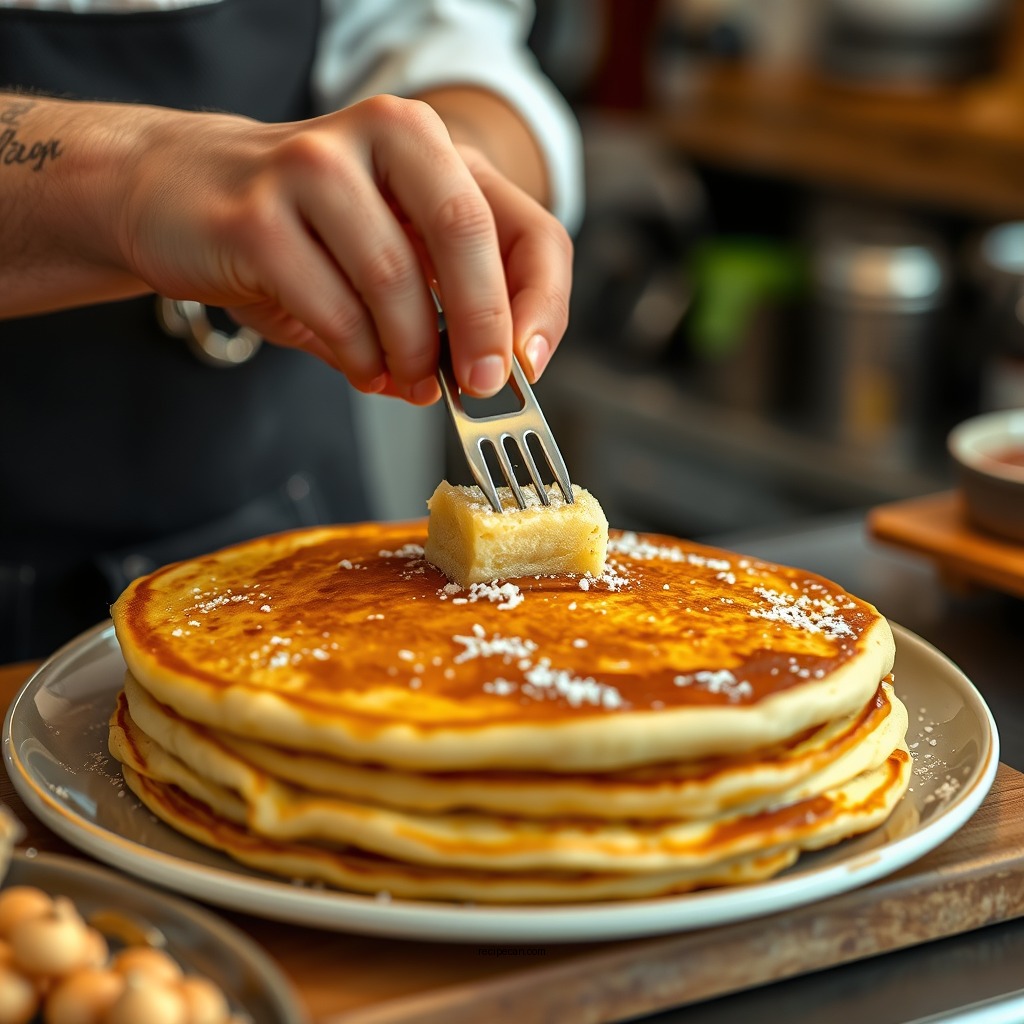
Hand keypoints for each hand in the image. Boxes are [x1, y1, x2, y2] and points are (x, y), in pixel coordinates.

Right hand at [119, 96, 571, 401]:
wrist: (178, 192)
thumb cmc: (302, 231)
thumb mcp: (391, 250)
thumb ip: (443, 302)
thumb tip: (487, 376)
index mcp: (433, 147)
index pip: (527, 227)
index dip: (542, 305)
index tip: (527, 366)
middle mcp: (381, 137)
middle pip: (467, 234)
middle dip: (483, 329)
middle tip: (481, 386)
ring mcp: (314, 168)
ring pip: (394, 281)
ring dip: (411, 353)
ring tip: (410, 379)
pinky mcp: (257, 216)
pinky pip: (334, 311)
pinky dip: (359, 356)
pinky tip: (362, 366)